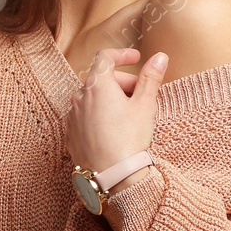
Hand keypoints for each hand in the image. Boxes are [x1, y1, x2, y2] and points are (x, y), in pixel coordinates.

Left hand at [65, 47, 168, 181]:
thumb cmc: (129, 138)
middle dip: (122, 81)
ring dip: (109, 98)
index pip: (105, 57)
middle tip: (140, 93)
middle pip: (100, 78)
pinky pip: (84, 116)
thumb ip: (151, 77)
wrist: (112, 175)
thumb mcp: (145, 105)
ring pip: (92, 98)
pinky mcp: (71, 134)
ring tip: (128, 114)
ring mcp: (73, 116)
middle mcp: (80, 97)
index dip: (122, 55)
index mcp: (98, 85)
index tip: (136, 58)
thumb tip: (160, 56)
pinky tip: (113, 129)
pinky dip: (98, 115)